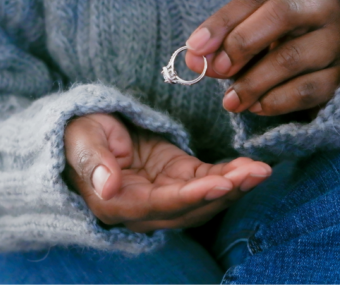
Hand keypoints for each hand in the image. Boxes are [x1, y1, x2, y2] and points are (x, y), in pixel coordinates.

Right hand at [63, 113, 271, 232]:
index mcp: (117, 203)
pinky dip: (231, 175)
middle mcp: (145, 207)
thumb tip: (109, 187)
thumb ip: (94, 163)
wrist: (84, 130)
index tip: (221, 184)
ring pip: (205, 199)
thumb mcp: (80, 140)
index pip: (161, 205)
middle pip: (192, 208)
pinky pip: (208, 179)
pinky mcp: (178, 176)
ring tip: (261, 170)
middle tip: (255, 174)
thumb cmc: (77, 134)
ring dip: (235, 186)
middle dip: (226, 192)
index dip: (193, 197)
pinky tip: (252, 167)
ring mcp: (164, 193)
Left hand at [185, 0, 339, 115]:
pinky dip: (274, 101)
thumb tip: (194, 58)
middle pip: (280, 14)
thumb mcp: (261, 37)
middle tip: (216, 69)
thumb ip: (227, 44)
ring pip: (291, 57)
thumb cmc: (292, 45)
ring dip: (252, 82)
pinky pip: (306, 90)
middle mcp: (326, 10)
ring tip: (229, 101)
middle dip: (240, 43)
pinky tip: (256, 107)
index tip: (194, 47)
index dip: (222, 21)